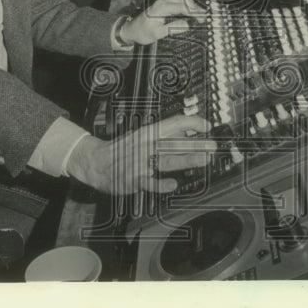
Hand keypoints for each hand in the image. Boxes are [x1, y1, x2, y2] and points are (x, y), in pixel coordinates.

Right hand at [66, 115, 215, 193]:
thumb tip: (189, 132)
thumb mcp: (142, 136)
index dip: (192, 123)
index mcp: (148, 132)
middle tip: (212, 145)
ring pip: (166, 160)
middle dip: (195, 144)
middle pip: (174, 142)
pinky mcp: (133, 180)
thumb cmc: (123, 149)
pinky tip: (173, 184)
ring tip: (203, 160)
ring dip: (186, 160)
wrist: (94, 161)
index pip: (173, 123)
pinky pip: (149, 182)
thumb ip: (164, 136)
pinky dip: (161, 183)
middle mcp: (146, 146)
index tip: (207, 126)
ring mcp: (140, 163)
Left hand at [120, 0, 202, 45]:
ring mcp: (163, 0)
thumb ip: (172, 28)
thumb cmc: (143, 32)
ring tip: (201, 14)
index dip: (195, 12)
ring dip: (192, 4)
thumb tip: (188, 24)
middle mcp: (163, 1)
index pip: (183, 6)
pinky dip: (187, 3)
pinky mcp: (164, 2)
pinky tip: (192, 10)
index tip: (203, 19)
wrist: (131, 29)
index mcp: (161, 7)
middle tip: (205, 17)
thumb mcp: (157, 34)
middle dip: (196, 7)